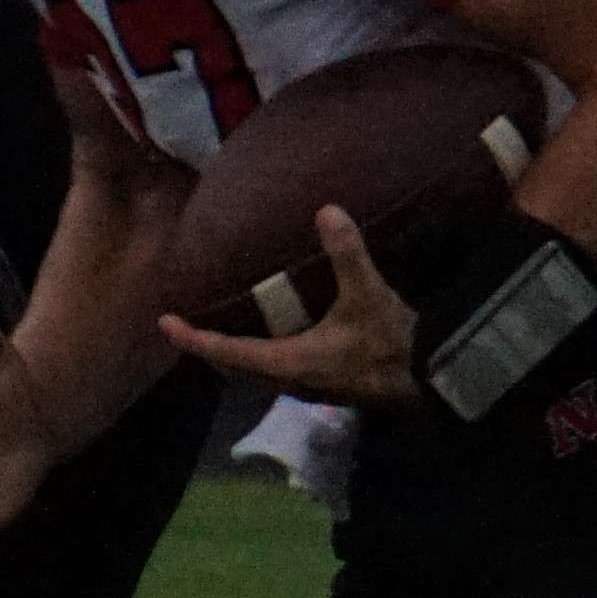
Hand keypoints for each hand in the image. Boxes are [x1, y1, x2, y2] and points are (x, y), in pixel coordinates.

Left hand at [160, 206, 426, 411]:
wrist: (432, 381)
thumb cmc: (394, 344)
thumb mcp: (369, 295)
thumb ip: (347, 254)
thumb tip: (326, 210)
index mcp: (289, 362)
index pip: (227, 351)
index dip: (193, 338)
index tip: (164, 323)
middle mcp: (291, 380)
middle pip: (235, 366)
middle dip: (209, 346)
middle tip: (186, 323)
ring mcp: (309, 387)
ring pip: (257, 371)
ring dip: (236, 352)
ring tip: (222, 323)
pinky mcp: (326, 385)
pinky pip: (280, 369)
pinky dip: (263, 352)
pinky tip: (273, 332)